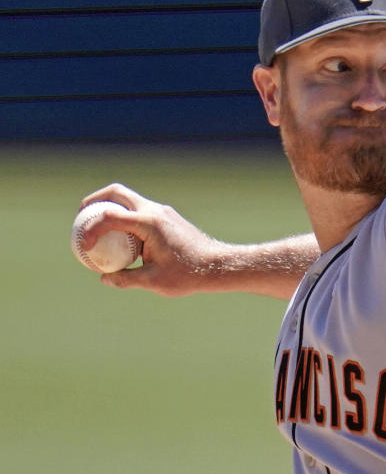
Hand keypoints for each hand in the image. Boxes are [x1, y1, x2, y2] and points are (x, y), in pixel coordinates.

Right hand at [78, 183, 225, 295]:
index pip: (110, 216)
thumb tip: (103, 278)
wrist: (218, 265)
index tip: (84, 247)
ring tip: (93, 227)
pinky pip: (138, 211)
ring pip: (128, 199)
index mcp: (149, 223)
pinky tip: (117, 238)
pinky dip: (122, 217)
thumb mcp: (154, 281)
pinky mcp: (166, 217)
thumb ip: (126, 279)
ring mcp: (162, 212)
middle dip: (93, 202)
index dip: (90, 229)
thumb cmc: (189, 274)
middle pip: (116, 193)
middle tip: (79, 218)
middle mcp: (155, 211)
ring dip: (108, 208)